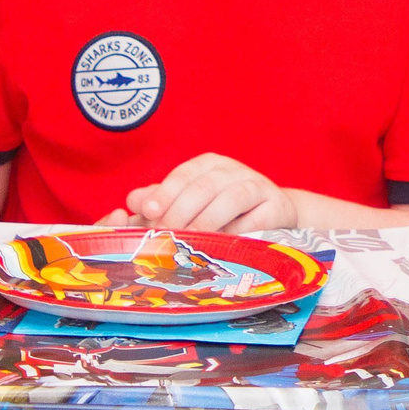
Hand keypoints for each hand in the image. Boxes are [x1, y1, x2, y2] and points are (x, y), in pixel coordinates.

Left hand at [115, 153, 297, 233]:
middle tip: (166, 235)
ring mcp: (257, 185)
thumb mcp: (190, 202)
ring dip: (208, 221)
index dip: (166, 192)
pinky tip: (224, 244)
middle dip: (182, 212)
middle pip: (204, 186)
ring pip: (231, 198)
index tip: (150, 212)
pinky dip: (239, 231)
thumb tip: (132, 201)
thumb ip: (161, 201)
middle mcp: (232, 170)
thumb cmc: (222, 210)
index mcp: (208, 165)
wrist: (273, 213)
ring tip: (191, 241)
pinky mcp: (276, 205)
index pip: (184, 175)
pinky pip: (256, 218)